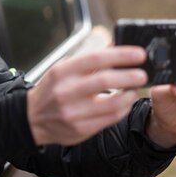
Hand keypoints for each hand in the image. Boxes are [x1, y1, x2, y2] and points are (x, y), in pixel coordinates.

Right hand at [27, 46, 147, 145]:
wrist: (32, 118)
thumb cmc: (52, 89)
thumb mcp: (64, 69)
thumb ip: (89, 59)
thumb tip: (116, 46)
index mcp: (62, 72)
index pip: (96, 59)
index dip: (121, 55)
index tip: (139, 54)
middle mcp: (66, 92)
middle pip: (105, 81)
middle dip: (130, 76)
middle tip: (143, 74)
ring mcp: (73, 113)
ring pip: (112, 103)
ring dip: (129, 95)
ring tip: (135, 89)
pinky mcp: (80, 130)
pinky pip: (110, 119)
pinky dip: (123, 109)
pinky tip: (126, 102)